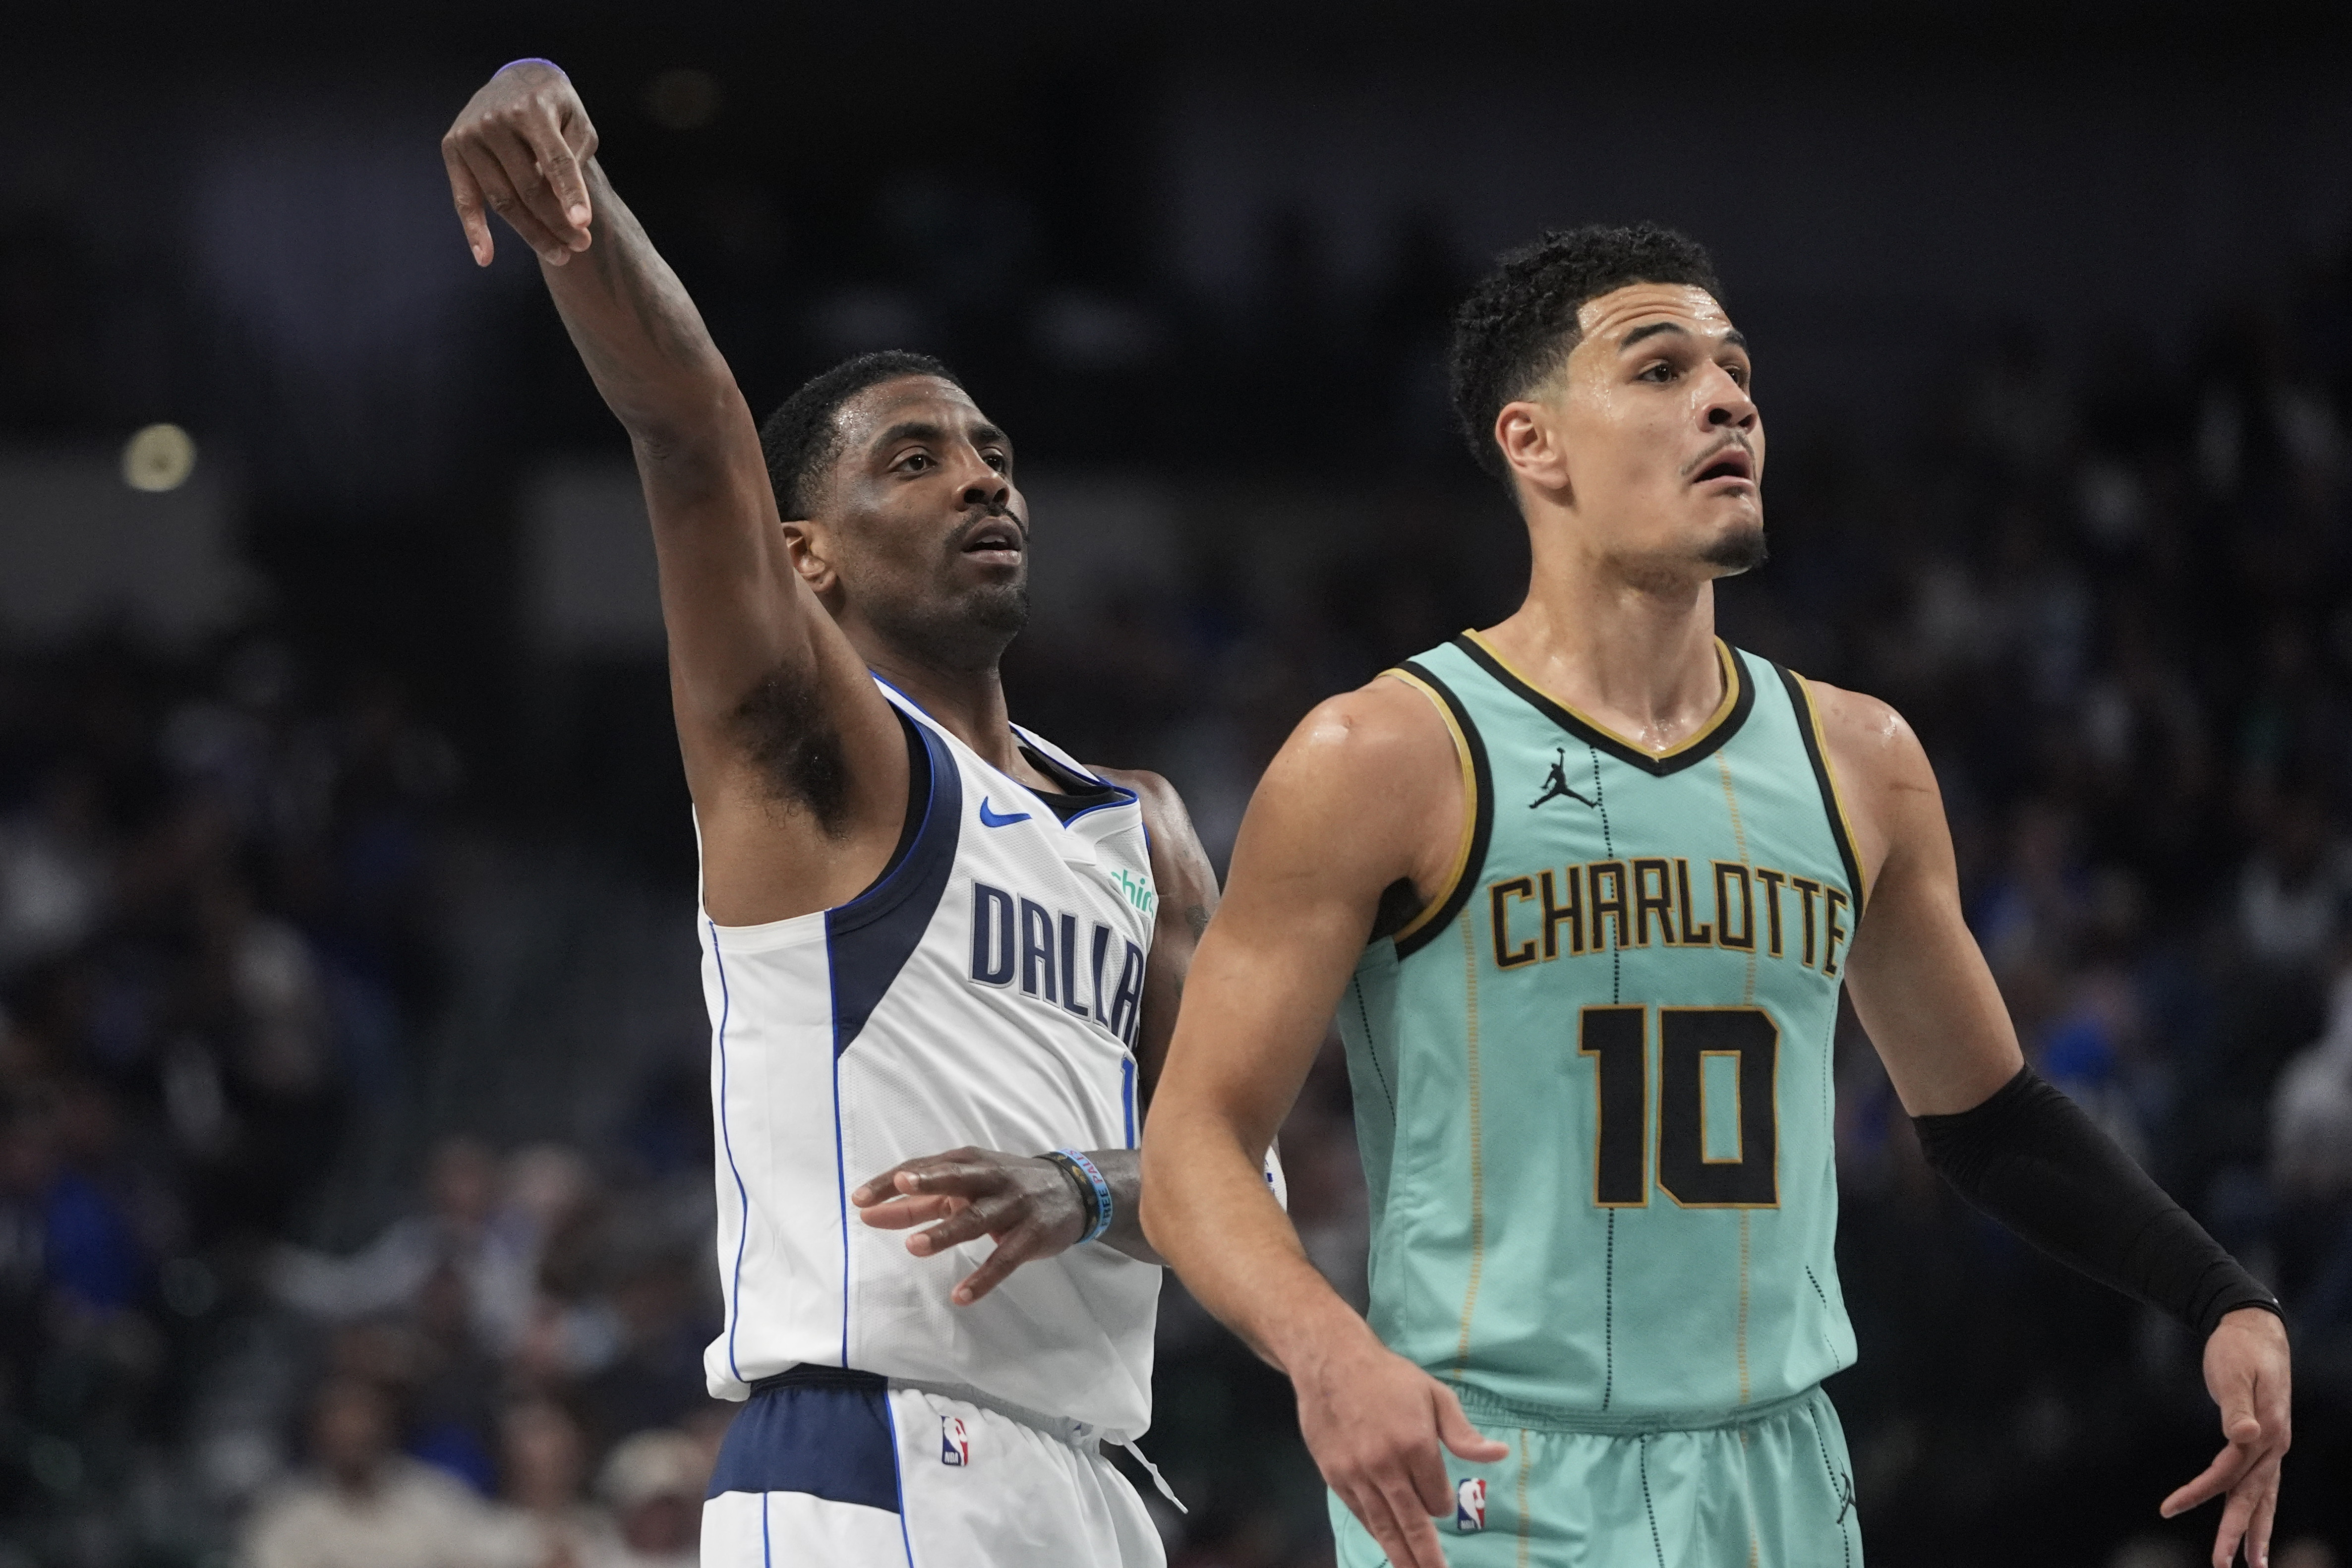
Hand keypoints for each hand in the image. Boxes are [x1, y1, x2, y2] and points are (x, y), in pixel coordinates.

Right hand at [440, 59, 599, 267]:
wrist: (515, 80)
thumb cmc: (554, 107)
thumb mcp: (577, 120)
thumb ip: (577, 154)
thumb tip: (567, 201)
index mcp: (531, 110)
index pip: (555, 160)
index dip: (570, 193)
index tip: (583, 223)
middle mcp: (495, 121)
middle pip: (529, 188)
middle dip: (558, 223)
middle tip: (582, 245)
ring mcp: (469, 135)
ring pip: (503, 201)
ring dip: (532, 234)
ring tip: (561, 254)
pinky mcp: (452, 149)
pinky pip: (464, 198)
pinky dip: (474, 230)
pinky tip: (486, 258)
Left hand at [851, 1147, 1087, 1305]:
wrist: (1073, 1189)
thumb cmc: (1005, 1185)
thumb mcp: (966, 1185)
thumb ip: (921, 1200)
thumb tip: (871, 1213)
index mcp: (969, 1163)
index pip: (926, 1168)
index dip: (893, 1182)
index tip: (860, 1198)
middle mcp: (990, 1178)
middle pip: (956, 1178)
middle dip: (928, 1182)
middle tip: (901, 1187)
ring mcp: (1013, 1205)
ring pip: (977, 1218)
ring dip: (946, 1231)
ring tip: (914, 1247)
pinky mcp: (1032, 1234)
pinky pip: (1005, 1259)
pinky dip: (984, 1278)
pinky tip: (961, 1296)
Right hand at [1291, 1322, 1508, 1567]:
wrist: (1331, 1362)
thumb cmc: (1388, 1377)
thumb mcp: (1434, 1395)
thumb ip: (1463, 1433)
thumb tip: (1499, 1454)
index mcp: (1417, 1446)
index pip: (1437, 1497)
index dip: (1443, 1503)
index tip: (1441, 1499)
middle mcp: (1387, 1466)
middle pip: (1411, 1522)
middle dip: (1426, 1555)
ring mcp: (1357, 1474)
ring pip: (1383, 1525)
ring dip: (1400, 1554)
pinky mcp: (1335, 1476)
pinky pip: (1359, 1513)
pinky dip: (1374, 1531)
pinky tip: (1384, 1544)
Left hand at [2161, 1307, 2291, 1567]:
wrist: (2255, 1330)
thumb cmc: (2239, 1349)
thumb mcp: (2234, 1371)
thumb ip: (2237, 1406)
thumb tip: (2246, 1436)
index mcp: (2268, 1431)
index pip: (2229, 1471)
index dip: (2200, 1491)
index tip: (2168, 1508)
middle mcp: (2275, 1444)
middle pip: (2252, 1495)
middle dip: (2237, 1531)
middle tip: (2222, 1565)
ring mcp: (2273, 1445)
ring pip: (2263, 1495)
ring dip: (2256, 1528)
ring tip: (2253, 1563)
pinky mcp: (2264, 1441)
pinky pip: (2260, 1482)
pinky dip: (2256, 1505)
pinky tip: (2251, 1523)